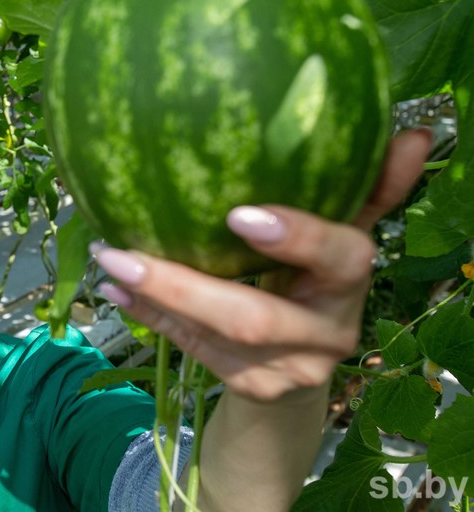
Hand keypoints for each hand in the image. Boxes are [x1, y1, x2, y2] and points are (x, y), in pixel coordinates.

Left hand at [93, 129, 431, 400]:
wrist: (301, 365)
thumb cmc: (312, 281)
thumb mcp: (337, 236)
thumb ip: (366, 190)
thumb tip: (415, 133)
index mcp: (350, 281)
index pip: (340, 256)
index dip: (296, 238)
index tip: (240, 214)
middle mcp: (327, 333)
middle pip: (254, 316)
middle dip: (182, 285)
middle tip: (121, 249)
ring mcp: (289, 370)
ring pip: (215, 339)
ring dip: (154, 299)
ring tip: (107, 262)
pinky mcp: (253, 389)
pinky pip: (196, 353)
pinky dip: (155, 318)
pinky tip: (116, 291)